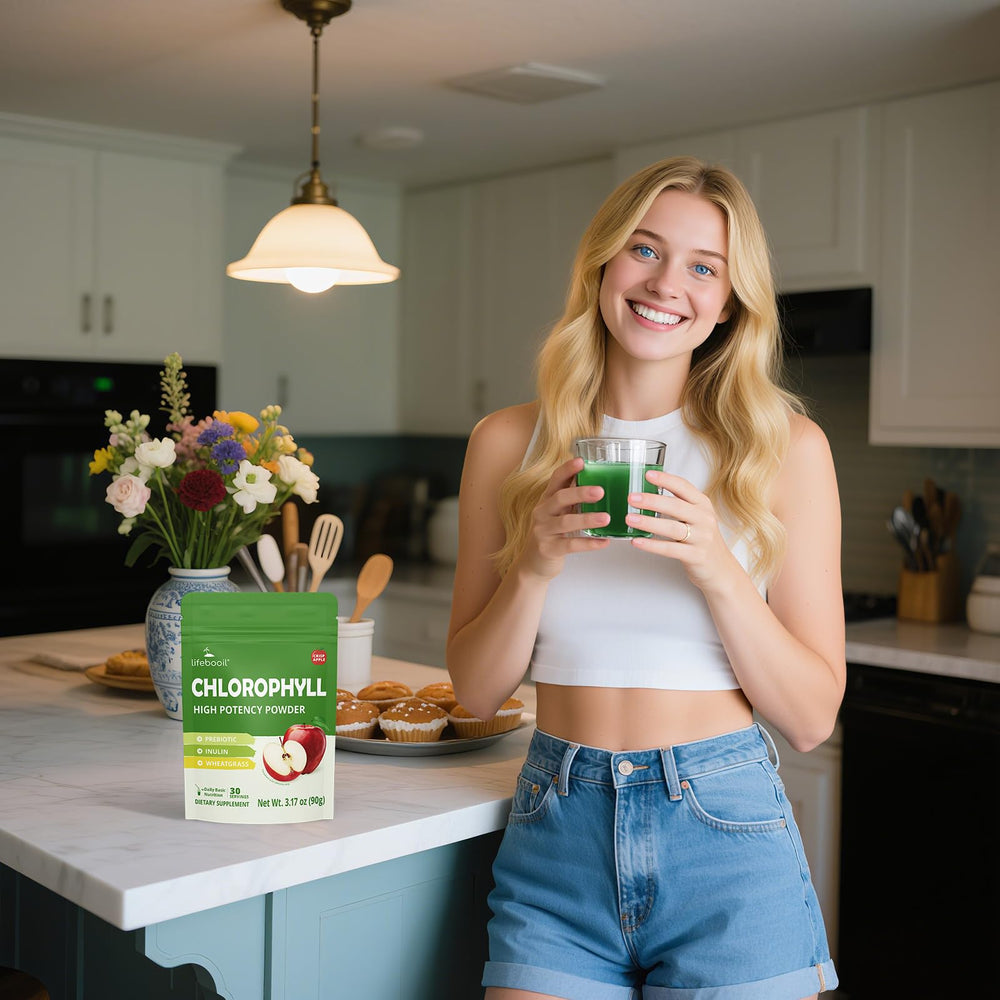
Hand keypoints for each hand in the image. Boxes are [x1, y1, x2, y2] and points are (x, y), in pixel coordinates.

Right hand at [518, 457, 609, 580]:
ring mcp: (543, 531)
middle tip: (600, 491)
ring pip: (566, 522)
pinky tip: (603, 542)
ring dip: (587, 519)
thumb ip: (571, 499)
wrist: (534, 563)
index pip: (555, 480)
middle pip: (560, 498)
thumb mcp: (557, 513)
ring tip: (606, 518)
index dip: (567, 470)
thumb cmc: (551, 534)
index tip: (581, 461)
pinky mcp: (548, 549)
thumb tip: (597, 482)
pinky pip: (570, 545)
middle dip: (580, 493)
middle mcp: (542, 513)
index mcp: (546, 500)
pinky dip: (588, 544)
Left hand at [625, 470, 740, 590]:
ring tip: (630, 519)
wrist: (721, 569)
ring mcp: (702, 538)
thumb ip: (679, 504)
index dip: (666, 480)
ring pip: (672, 528)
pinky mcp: (696, 556)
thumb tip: (648, 493)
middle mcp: (704, 519)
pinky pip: (670, 549)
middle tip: (632, 498)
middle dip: (652, 501)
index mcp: (703, 505)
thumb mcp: (697, 517)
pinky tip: (637, 541)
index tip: (648, 475)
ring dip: (649, 522)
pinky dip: (652, 545)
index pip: (684, 487)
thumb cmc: (702, 540)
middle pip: (676, 506)